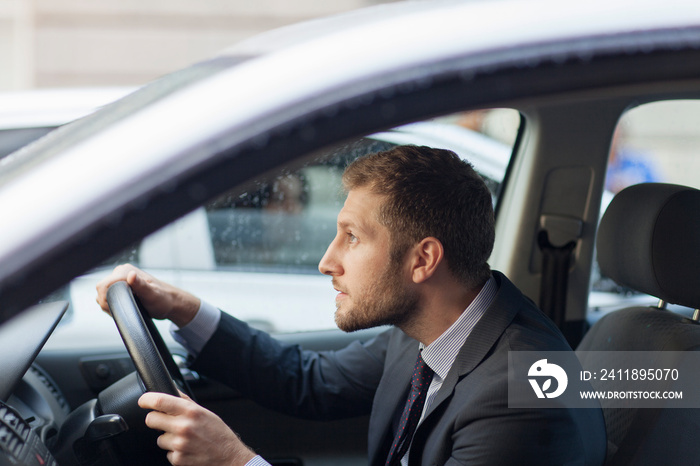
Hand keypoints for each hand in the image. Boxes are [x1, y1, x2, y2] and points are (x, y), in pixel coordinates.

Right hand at [96, 263, 199, 327]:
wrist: (169, 303)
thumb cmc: (163, 299)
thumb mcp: (152, 294)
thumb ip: (141, 285)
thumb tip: (131, 275)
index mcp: (126, 271)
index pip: (104, 285)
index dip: (105, 299)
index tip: (114, 308)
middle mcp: (122, 272)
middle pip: (101, 289)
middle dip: (107, 302)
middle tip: (121, 310)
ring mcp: (121, 279)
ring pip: (103, 293)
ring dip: (109, 303)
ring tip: (124, 308)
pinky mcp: (121, 286)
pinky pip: (108, 295)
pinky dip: (112, 303)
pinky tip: (122, 306)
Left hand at [139, 392, 256, 465]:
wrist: (229, 457)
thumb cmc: (218, 433)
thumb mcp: (205, 412)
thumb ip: (186, 402)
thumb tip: (171, 391)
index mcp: (191, 412)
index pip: (160, 401)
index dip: (146, 400)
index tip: (143, 401)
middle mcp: (184, 427)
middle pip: (151, 420)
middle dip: (155, 420)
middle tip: (164, 422)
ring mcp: (179, 445)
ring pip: (159, 438)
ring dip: (168, 438)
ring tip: (184, 439)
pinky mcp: (178, 459)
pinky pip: (167, 453)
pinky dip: (174, 452)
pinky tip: (187, 449)